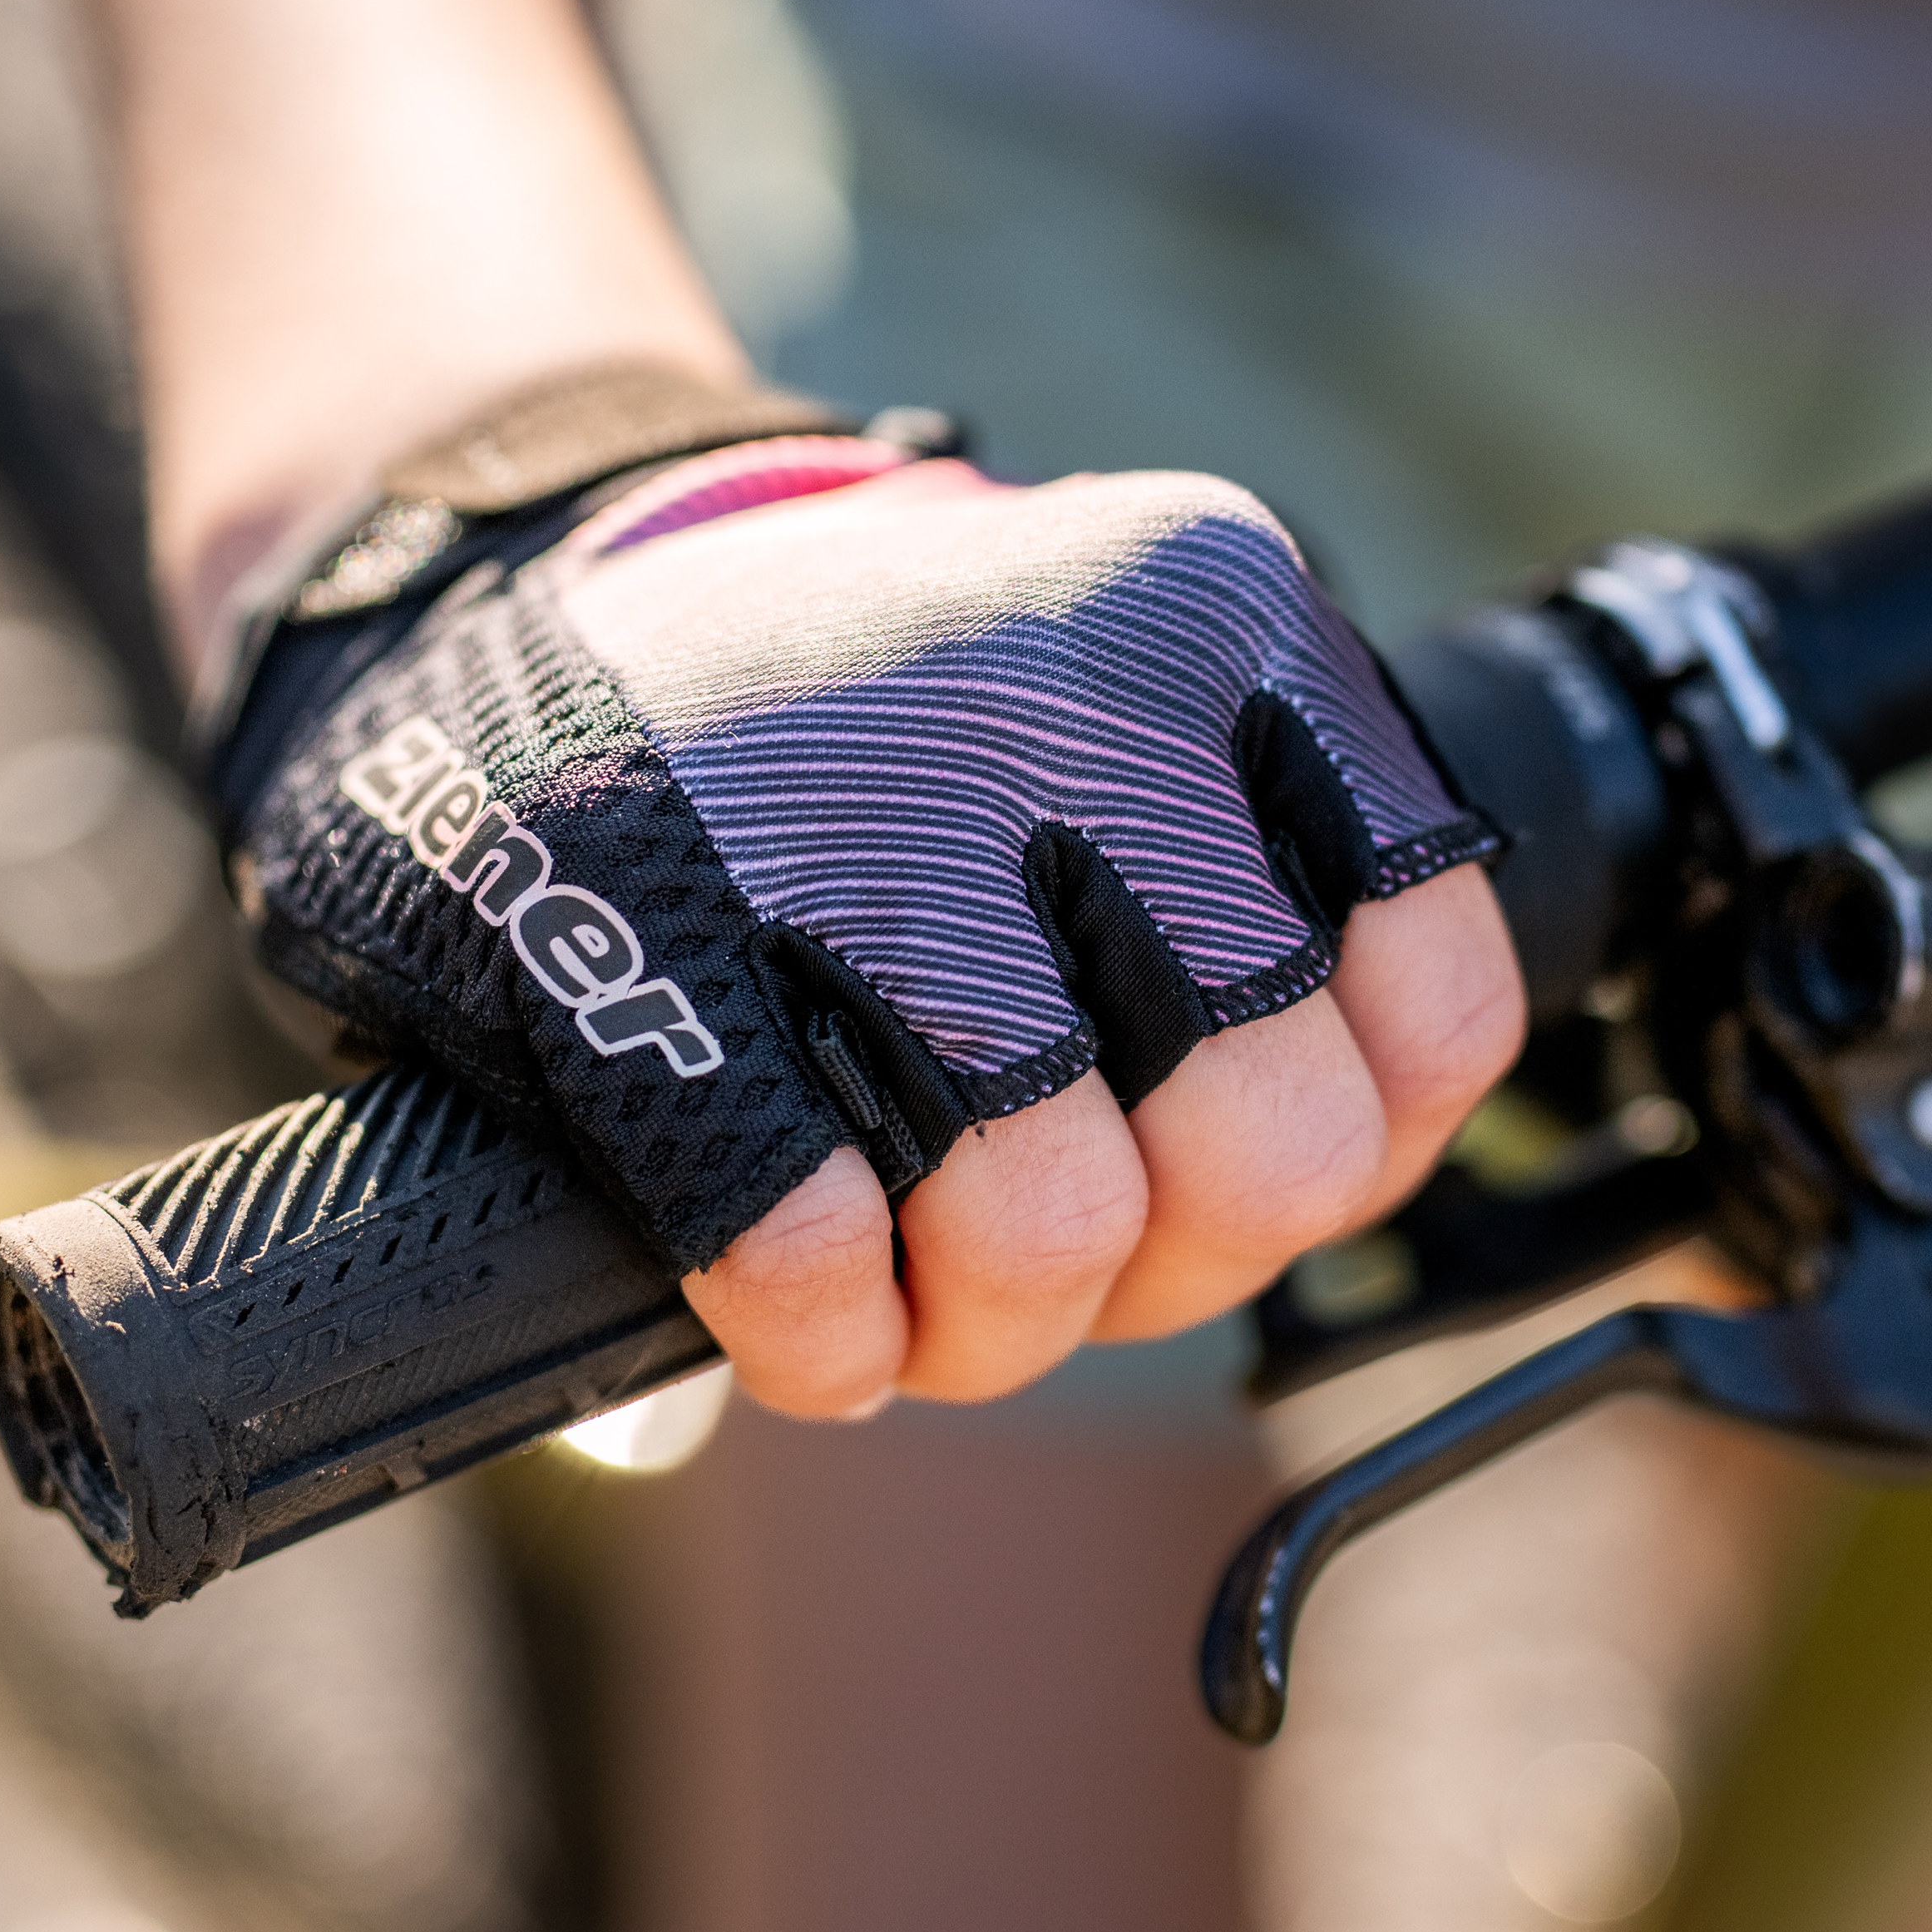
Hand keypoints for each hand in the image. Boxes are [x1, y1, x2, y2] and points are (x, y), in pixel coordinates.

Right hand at [226, 437, 1522, 1416]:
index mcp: (1219, 611)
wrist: (496, 595)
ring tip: (924, 1295)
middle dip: (1167, 1271)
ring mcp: (845, 811)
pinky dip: (821, 1336)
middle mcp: (1065, 687)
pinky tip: (803, 1313)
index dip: (1336, 1157)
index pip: (1435, 1008)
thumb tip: (1349, 1166)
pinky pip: (808, 1246)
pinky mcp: (629, 930)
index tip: (1211, 1161)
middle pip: (1268, 1148)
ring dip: (991, 1328)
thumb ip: (1273, 880)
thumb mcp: (1114, 681)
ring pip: (1054, 1223)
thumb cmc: (851, 722)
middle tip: (1057, 1255)